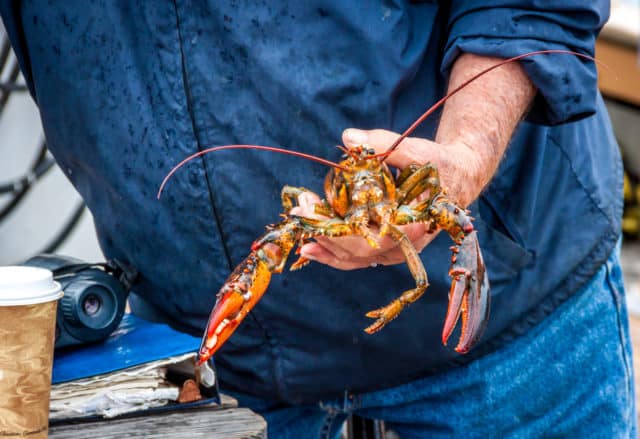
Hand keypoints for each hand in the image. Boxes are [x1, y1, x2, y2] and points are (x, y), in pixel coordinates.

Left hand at [289, 128, 483, 270]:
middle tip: (299, 210)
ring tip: (299, 227)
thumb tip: (348, 136)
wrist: (457, 178)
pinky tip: (310, 244)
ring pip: (352, 259)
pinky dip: (332, 251)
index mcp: (413, 226)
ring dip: (323, 243)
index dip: (338, 229)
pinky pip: (355, 257)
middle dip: (323, 231)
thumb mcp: (416, 150)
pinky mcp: (384, 249)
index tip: (312, 212)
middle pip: (355, 251)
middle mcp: (402, 245)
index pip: (369, 238)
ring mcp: (392, 251)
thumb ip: (383, 145)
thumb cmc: (440, 165)